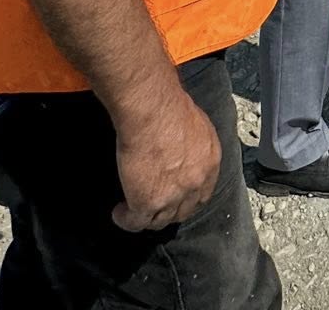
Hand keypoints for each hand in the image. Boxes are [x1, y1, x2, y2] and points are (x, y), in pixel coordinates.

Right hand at [110, 87, 220, 232]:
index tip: (175, 198)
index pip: (202, 193)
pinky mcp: (148, 201)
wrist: (152, 110)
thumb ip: (194, 142)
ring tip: (133, 212)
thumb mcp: (196, 124)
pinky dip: (126, 220)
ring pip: (160, 220)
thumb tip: (183, 147)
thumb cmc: (169, 106)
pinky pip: (136, 222)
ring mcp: (173, 196)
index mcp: (210, 162)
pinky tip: (119, 213)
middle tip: (154, 207)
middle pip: (183, 211)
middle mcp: (196, 183)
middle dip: (169, 212)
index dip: (187, 200)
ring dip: (147, 218)